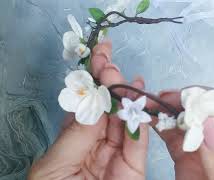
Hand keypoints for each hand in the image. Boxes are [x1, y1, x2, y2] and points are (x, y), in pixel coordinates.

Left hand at [28, 41, 148, 179]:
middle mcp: (94, 146)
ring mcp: (116, 156)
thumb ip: (75, 136)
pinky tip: (140, 99)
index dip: (88, 83)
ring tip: (124, 75)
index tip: (94, 59)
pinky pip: (139, 142)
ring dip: (124, 97)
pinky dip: (141, 121)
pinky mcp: (135, 168)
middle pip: (105, 110)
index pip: (83, 108)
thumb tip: (92, 103)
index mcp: (71, 144)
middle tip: (108, 59)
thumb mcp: (55, 168)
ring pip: (123, 121)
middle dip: (107, 83)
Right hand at [150, 89, 213, 179]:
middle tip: (174, 99)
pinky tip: (152, 118)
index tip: (207, 106)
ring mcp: (212, 155)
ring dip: (177, 108)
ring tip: (156, 104)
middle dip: (200, 102)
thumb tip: (213, 122)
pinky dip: (164, 124)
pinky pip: (178, 137)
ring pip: (198, 121)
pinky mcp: (190, 162)